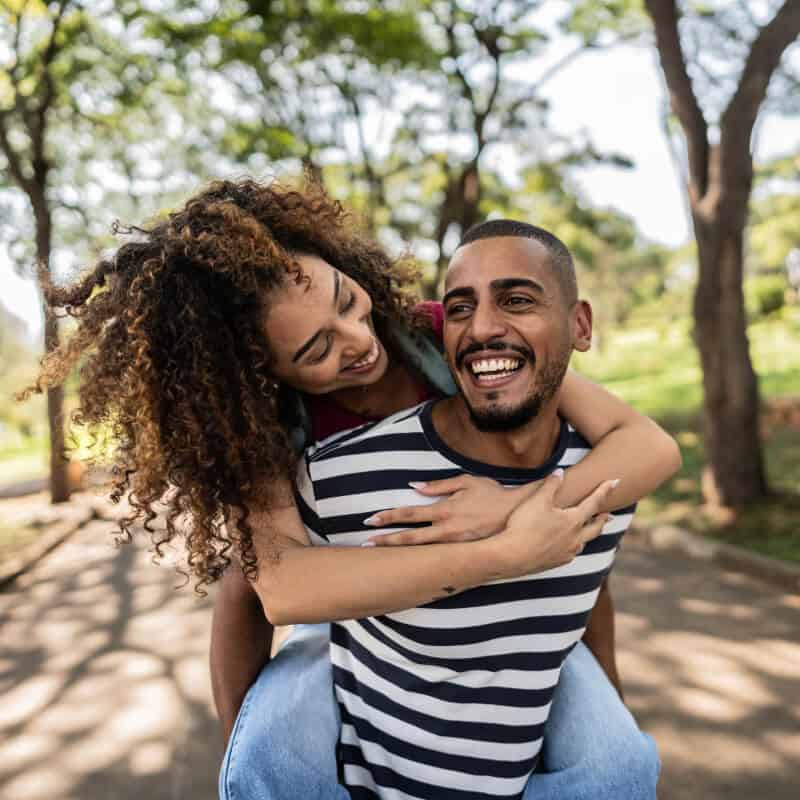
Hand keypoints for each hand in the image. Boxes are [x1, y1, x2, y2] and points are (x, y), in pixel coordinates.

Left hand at [365, 474, 534, 545]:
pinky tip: (411, 561)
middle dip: (387, 540)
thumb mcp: (465, 481)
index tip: (371, 520)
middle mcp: (446, 529)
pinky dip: (422, 558)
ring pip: (422, 550)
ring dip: (400, 550)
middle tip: (366, 543)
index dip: (389, 517)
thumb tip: (414, 487)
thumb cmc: (491, 494)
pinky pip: (438, 555)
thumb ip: (438, 485)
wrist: (518, 514)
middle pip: (410, 537)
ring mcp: (455, 544)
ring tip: (381, 553)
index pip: (410, 514)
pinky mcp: (463, 552)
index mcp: (445, 509)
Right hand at [492, 470, 616, 577]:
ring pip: (584, 542)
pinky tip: (568, 546)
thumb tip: (560, 472)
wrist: (513, 556)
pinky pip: (571, 553)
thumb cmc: (525, 525)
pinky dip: (574, 546)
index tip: (616, 482)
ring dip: (589, 534)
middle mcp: (575, 538)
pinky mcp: (556, 562)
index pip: (594, 503)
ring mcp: (567, 552)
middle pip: (596, 527)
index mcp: (573, 521)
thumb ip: (551, 485)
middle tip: (609, 514)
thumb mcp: (538, 500)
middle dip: (602, 519)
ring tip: (588, 530)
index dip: (604, 490)